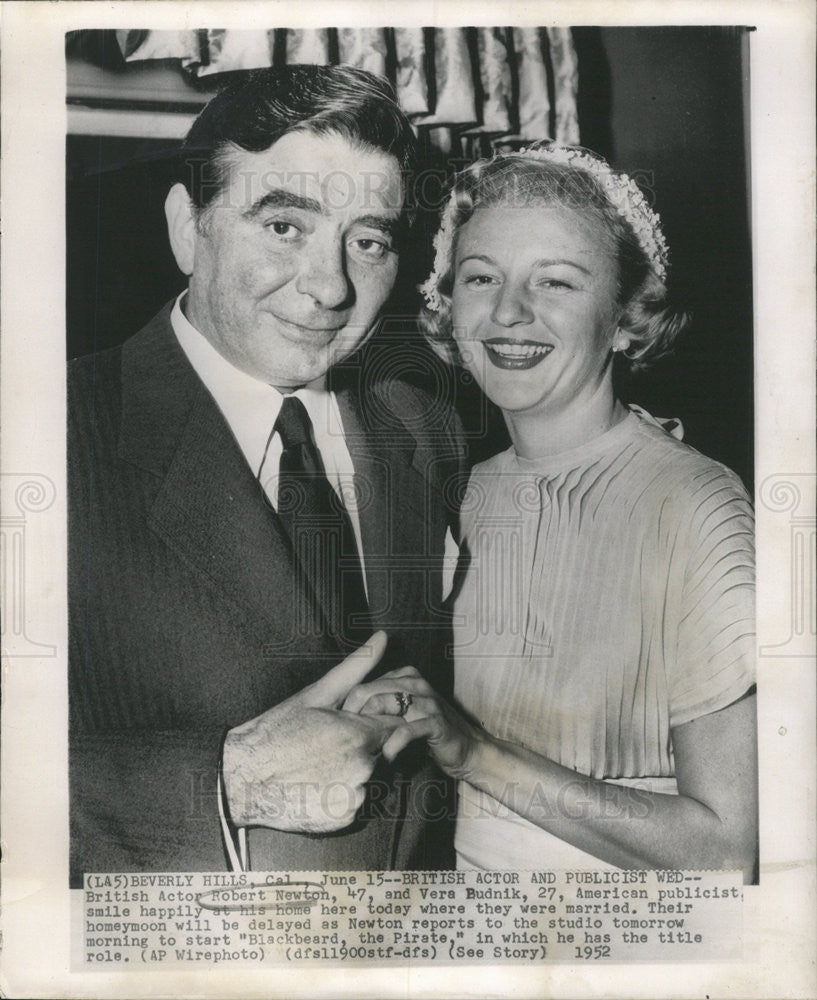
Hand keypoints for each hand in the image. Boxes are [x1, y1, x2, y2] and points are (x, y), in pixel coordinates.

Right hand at [222, 632, 401, 831]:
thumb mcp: (316, 694)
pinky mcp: (346, 817)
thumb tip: (382, 637)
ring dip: (357, 770)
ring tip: (323, 765)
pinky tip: (320, 784)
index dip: (378, 721)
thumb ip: (356, 667)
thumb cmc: (277, 731)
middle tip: (330, 745)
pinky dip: (346, 793)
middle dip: (367, 745)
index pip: (395, 725)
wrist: (243, 778)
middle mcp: (364, 766)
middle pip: (385, 752)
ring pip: (373, 777)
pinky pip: (359, 801)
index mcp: (359, 733)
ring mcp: (356, 795)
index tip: (356, 723)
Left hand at [342, 666, 483, 779]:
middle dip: (353, 716)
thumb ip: (382, 705)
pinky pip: (406, 729)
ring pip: (386, 705)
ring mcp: (427, 700)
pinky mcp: (435, 721)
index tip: (337, 729)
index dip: (347, 706)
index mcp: (405, 676)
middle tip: (344, 740)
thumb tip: (347, 714)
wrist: (467, 748)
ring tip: (361, 748)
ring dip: (370, 729)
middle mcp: (415, 683)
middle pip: (370, 691)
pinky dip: (393, 743)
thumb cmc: (428, 732)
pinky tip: (386, 755)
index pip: (364, 683)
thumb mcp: (403, 713)